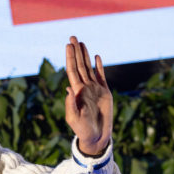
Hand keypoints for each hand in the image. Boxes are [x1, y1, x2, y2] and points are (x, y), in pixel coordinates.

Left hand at [64, 36, 112, 156]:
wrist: (96, 136)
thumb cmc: (82, 130)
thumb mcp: (73, 118)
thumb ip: (70, 104)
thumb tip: (68, 87)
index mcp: (76, 92)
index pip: (72, 71)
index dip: (70, 58)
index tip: (68, 45)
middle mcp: (84, 88)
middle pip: (80, 65)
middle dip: (76, 52)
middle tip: (73, 37)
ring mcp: (95, 89)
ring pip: (89, 68)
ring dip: (86, 55)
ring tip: (82, 43)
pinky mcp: (105, 92)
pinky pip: (101, 76)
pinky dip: (99, 66)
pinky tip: (96, 57)